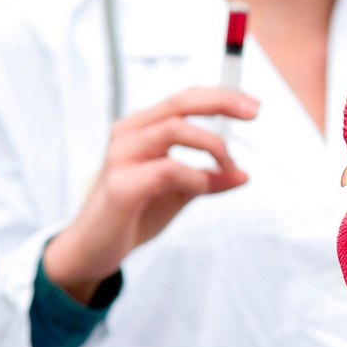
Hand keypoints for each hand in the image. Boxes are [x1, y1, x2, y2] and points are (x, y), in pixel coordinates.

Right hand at [43, 87, 258, 303]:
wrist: (94, 248)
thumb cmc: (132, 214)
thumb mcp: (181, 193)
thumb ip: (209, 180)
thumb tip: (243, 175)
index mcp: (142, 129)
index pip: (184, 99)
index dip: (220, 97)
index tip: (252, 105)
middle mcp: (129, 134)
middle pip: (180, 103)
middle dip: (221, 103)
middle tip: (252, 112)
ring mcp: (122, 157)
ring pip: (175, 129)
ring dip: (212, 145)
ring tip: (228, 168)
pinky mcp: (121, 185)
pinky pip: (169, 169)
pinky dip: (196, 178)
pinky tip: (200, 189)